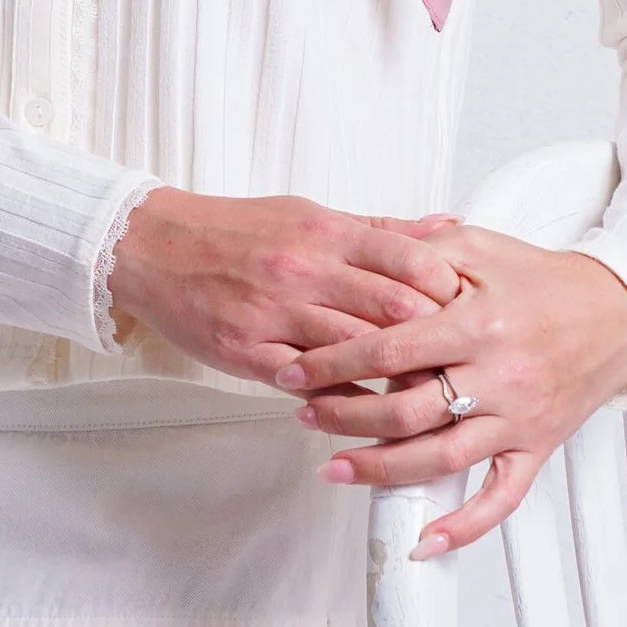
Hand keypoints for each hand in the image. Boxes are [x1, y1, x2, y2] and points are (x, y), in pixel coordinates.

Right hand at [106, 190, 466, 388]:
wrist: (156, 247)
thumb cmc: (238, 231)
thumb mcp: (311, 214)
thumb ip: (380, 229)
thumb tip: (447, 225)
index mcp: (326, 232)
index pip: (410, 260)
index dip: (450, 290)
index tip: (471, 311)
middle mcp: (305, 270)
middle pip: (393, 309)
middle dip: (435, 338)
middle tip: (463, 362)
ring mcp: (276, 313)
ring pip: (357, 351)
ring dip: (395, 378)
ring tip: (427, 394)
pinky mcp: (250, 352)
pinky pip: (311, 384)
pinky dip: (345, 401)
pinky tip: (369, 412)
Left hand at [278, 228, 626, 555]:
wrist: (616, 313)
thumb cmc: (541, 280)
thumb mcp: (480, 247)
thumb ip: (417, 249)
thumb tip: (356, 244)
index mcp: (479, 323)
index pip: (392, 347)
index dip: (335, 362)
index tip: (295, 371)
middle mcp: (499, 376)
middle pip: (407, 410)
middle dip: (345, 417)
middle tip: (304, 417)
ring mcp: (519, 418)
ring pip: (441, 458)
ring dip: (380, 470)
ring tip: (333, 471)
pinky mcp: (537, 447)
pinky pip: (501, 498)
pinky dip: (463, 526)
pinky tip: (423, 541)